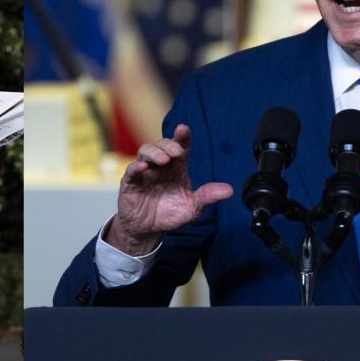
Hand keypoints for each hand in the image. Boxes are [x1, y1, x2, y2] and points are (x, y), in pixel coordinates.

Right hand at [105, 124, 233, 254]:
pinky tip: (143, 168)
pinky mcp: (130, 184)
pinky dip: (136, 167)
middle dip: (169, 145)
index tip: (183, 129)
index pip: (180, 147)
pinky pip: (131, 171)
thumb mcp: (193, 208)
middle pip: (162, 145)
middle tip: (177, 153)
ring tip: (163, 160)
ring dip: (154, 152)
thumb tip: (229, 190)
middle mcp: (160, 167)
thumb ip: (207, 196)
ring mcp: (145, 173)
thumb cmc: (170, 215)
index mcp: (177, 168)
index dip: (182, 137)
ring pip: (145, 152)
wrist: (149, 231)